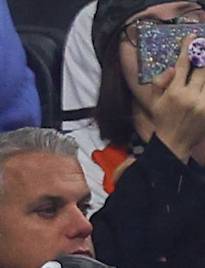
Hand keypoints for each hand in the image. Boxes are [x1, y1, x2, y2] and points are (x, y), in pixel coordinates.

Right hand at [154, 44, 204, 164]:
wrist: (174, 144)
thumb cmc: (163, 120)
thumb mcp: (155, 102)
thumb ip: (160, 83)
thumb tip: (172, 69)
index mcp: (174, 93)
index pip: (182, 65)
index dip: (187, 48)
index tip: (192, 36)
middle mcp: (190, 95)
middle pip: (202, 68)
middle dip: (204, 55)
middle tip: (204, 45)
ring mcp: (203, 102)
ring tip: (204, 62)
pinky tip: (203, 82)